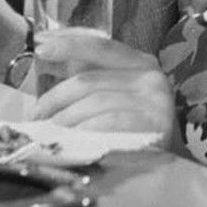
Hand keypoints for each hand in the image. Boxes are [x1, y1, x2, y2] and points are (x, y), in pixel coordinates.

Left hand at [31, 29, 176, 137]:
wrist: (169, 163)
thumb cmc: (136, 127)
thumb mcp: (119, 95)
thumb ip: (92, 77)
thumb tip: (47, 60)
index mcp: (141, 63)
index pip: (100, 46)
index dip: (68, 44)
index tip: (41, 47)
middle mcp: (152, 78)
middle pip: (88, 81)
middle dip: (55, 98)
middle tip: (36, 115)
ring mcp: (156, 102)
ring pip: (94, 103)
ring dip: (66, 119)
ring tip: (50, 133)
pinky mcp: (156, 127)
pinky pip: (110, 124)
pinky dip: (86, 132)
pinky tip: (73, 140)